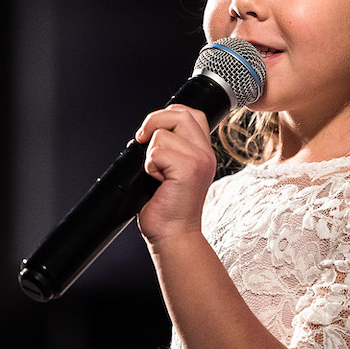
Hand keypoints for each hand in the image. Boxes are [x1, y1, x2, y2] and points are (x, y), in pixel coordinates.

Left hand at [134, 104, 216, 241]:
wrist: (173, 235)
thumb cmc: (168, 209)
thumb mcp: (172, 172)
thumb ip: (171, 149)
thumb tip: (148, 132)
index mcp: (203, 152)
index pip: (191, 113)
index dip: (168, 114)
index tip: (151, 133)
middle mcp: (206, 153)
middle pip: (180, 113)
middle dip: (154, 121)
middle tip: (143, 140)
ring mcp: (199, 160)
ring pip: (162, 134)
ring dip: (151, 154)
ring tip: (157, 174)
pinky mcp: (188, 169)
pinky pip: (157, 151)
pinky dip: (150, 166)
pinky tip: (158, 181)